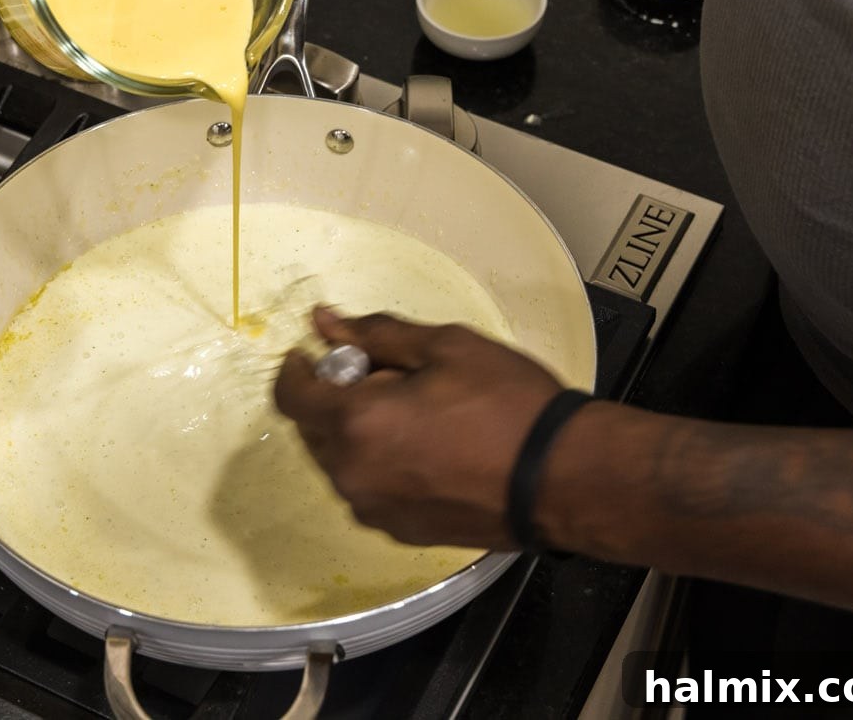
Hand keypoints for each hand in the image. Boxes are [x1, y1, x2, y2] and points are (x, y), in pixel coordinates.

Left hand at [273, 308, 564, 547]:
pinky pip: (368, 489)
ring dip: (356, 434)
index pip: (290, 395)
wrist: (562, 479)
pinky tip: (424, 450)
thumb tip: (324, 321)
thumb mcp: (445, 348)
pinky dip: (379, 465)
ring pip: (339, 462)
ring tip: (412, 415)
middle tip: (383, 377)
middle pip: (312, 429)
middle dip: (332, 398)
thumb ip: (376, 333)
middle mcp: (351, 474)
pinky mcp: (399, 531)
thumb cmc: (508, 405)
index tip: (313, 354)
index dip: (297, 369)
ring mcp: (373, 510)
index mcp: (355, 424)